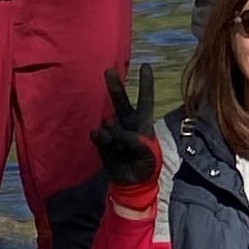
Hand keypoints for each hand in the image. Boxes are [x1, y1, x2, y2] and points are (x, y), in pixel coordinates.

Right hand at [94, 64, 160, 195]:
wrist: (132, 182)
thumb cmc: (147, 164)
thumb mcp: (148, 152)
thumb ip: (135, 140)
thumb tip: (113, 131)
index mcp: (143, 123)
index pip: (145, 100)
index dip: (145, 84)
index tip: (146, 65)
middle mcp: (128, 123)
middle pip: (121, 102)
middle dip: (115, 86)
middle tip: (108, 70)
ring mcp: (114, 131)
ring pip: (108, 120)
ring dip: (112, 131)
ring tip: (118, 146)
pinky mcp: (103, 142)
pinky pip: (100, 136)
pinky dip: (104, 140)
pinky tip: (107, 144)